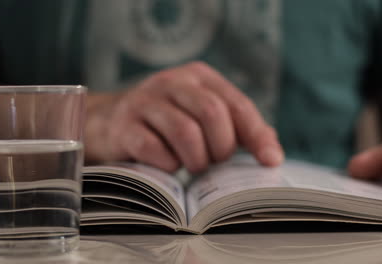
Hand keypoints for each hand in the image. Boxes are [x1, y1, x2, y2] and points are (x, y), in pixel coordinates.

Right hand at [84, 62, 283, 172]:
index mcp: (199, 77)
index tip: (270, 161)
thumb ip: (237, 129)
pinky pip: (154, 150)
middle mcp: (172, 82)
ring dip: (196, 160)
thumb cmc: (167, 123)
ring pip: (185, 132)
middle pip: (212, 114)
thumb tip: (272, 154)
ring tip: (193, 166)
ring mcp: (145, 101)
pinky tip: (167, 166)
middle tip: (214, 162)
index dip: (257, 135)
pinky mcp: (123, 125)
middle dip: (221, 147)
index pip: (237, 104)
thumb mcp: (202, 116)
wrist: (110, 121)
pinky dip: (167, 166)